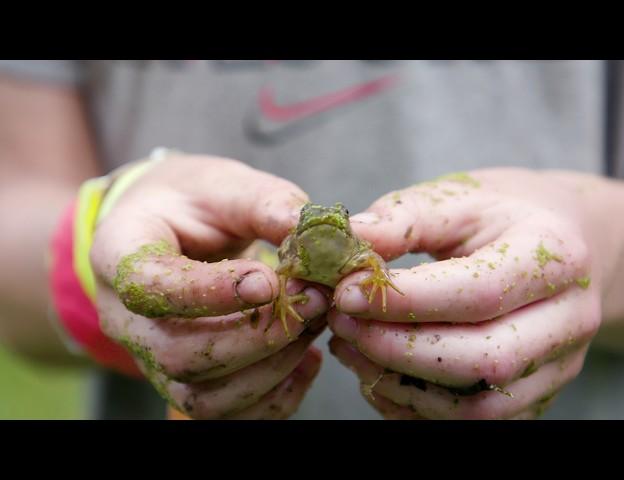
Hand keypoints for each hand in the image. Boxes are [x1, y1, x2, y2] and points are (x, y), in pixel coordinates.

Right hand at [90, 152, 328, 418]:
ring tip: (313, 323)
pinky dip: (275, 397)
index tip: (268, 280)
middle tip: (312, 299)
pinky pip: (226, 414)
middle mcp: (125, 319)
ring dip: (271, 366)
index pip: (149, 288)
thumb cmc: (193, 201)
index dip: (209, 293)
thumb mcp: (223, 184)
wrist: (171, 226)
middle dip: (256, 334)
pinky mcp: (187, 379)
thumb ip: (263, 203)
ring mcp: (152, 358)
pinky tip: (307, 359)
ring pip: (202, 396)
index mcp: (120, 255)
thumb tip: (314, 234)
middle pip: (179, 354)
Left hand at [329, 168, 623, 418]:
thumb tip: (347, 240)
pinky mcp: (534, 395)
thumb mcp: (457, 198)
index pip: (478, 293)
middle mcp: (568, 321)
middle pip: (483, 360)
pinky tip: (376, 372)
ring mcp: (556, 367)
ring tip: (351, 346)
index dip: (405, 301)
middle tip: (343, 322)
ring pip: (478, 408)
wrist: (554, 245)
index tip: (346, 292)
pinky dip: (414, 407)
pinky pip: (471, 423)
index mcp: (556, 259)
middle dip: (398, 348)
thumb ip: (404, 219)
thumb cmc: (498, 217)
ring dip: (400, 384)